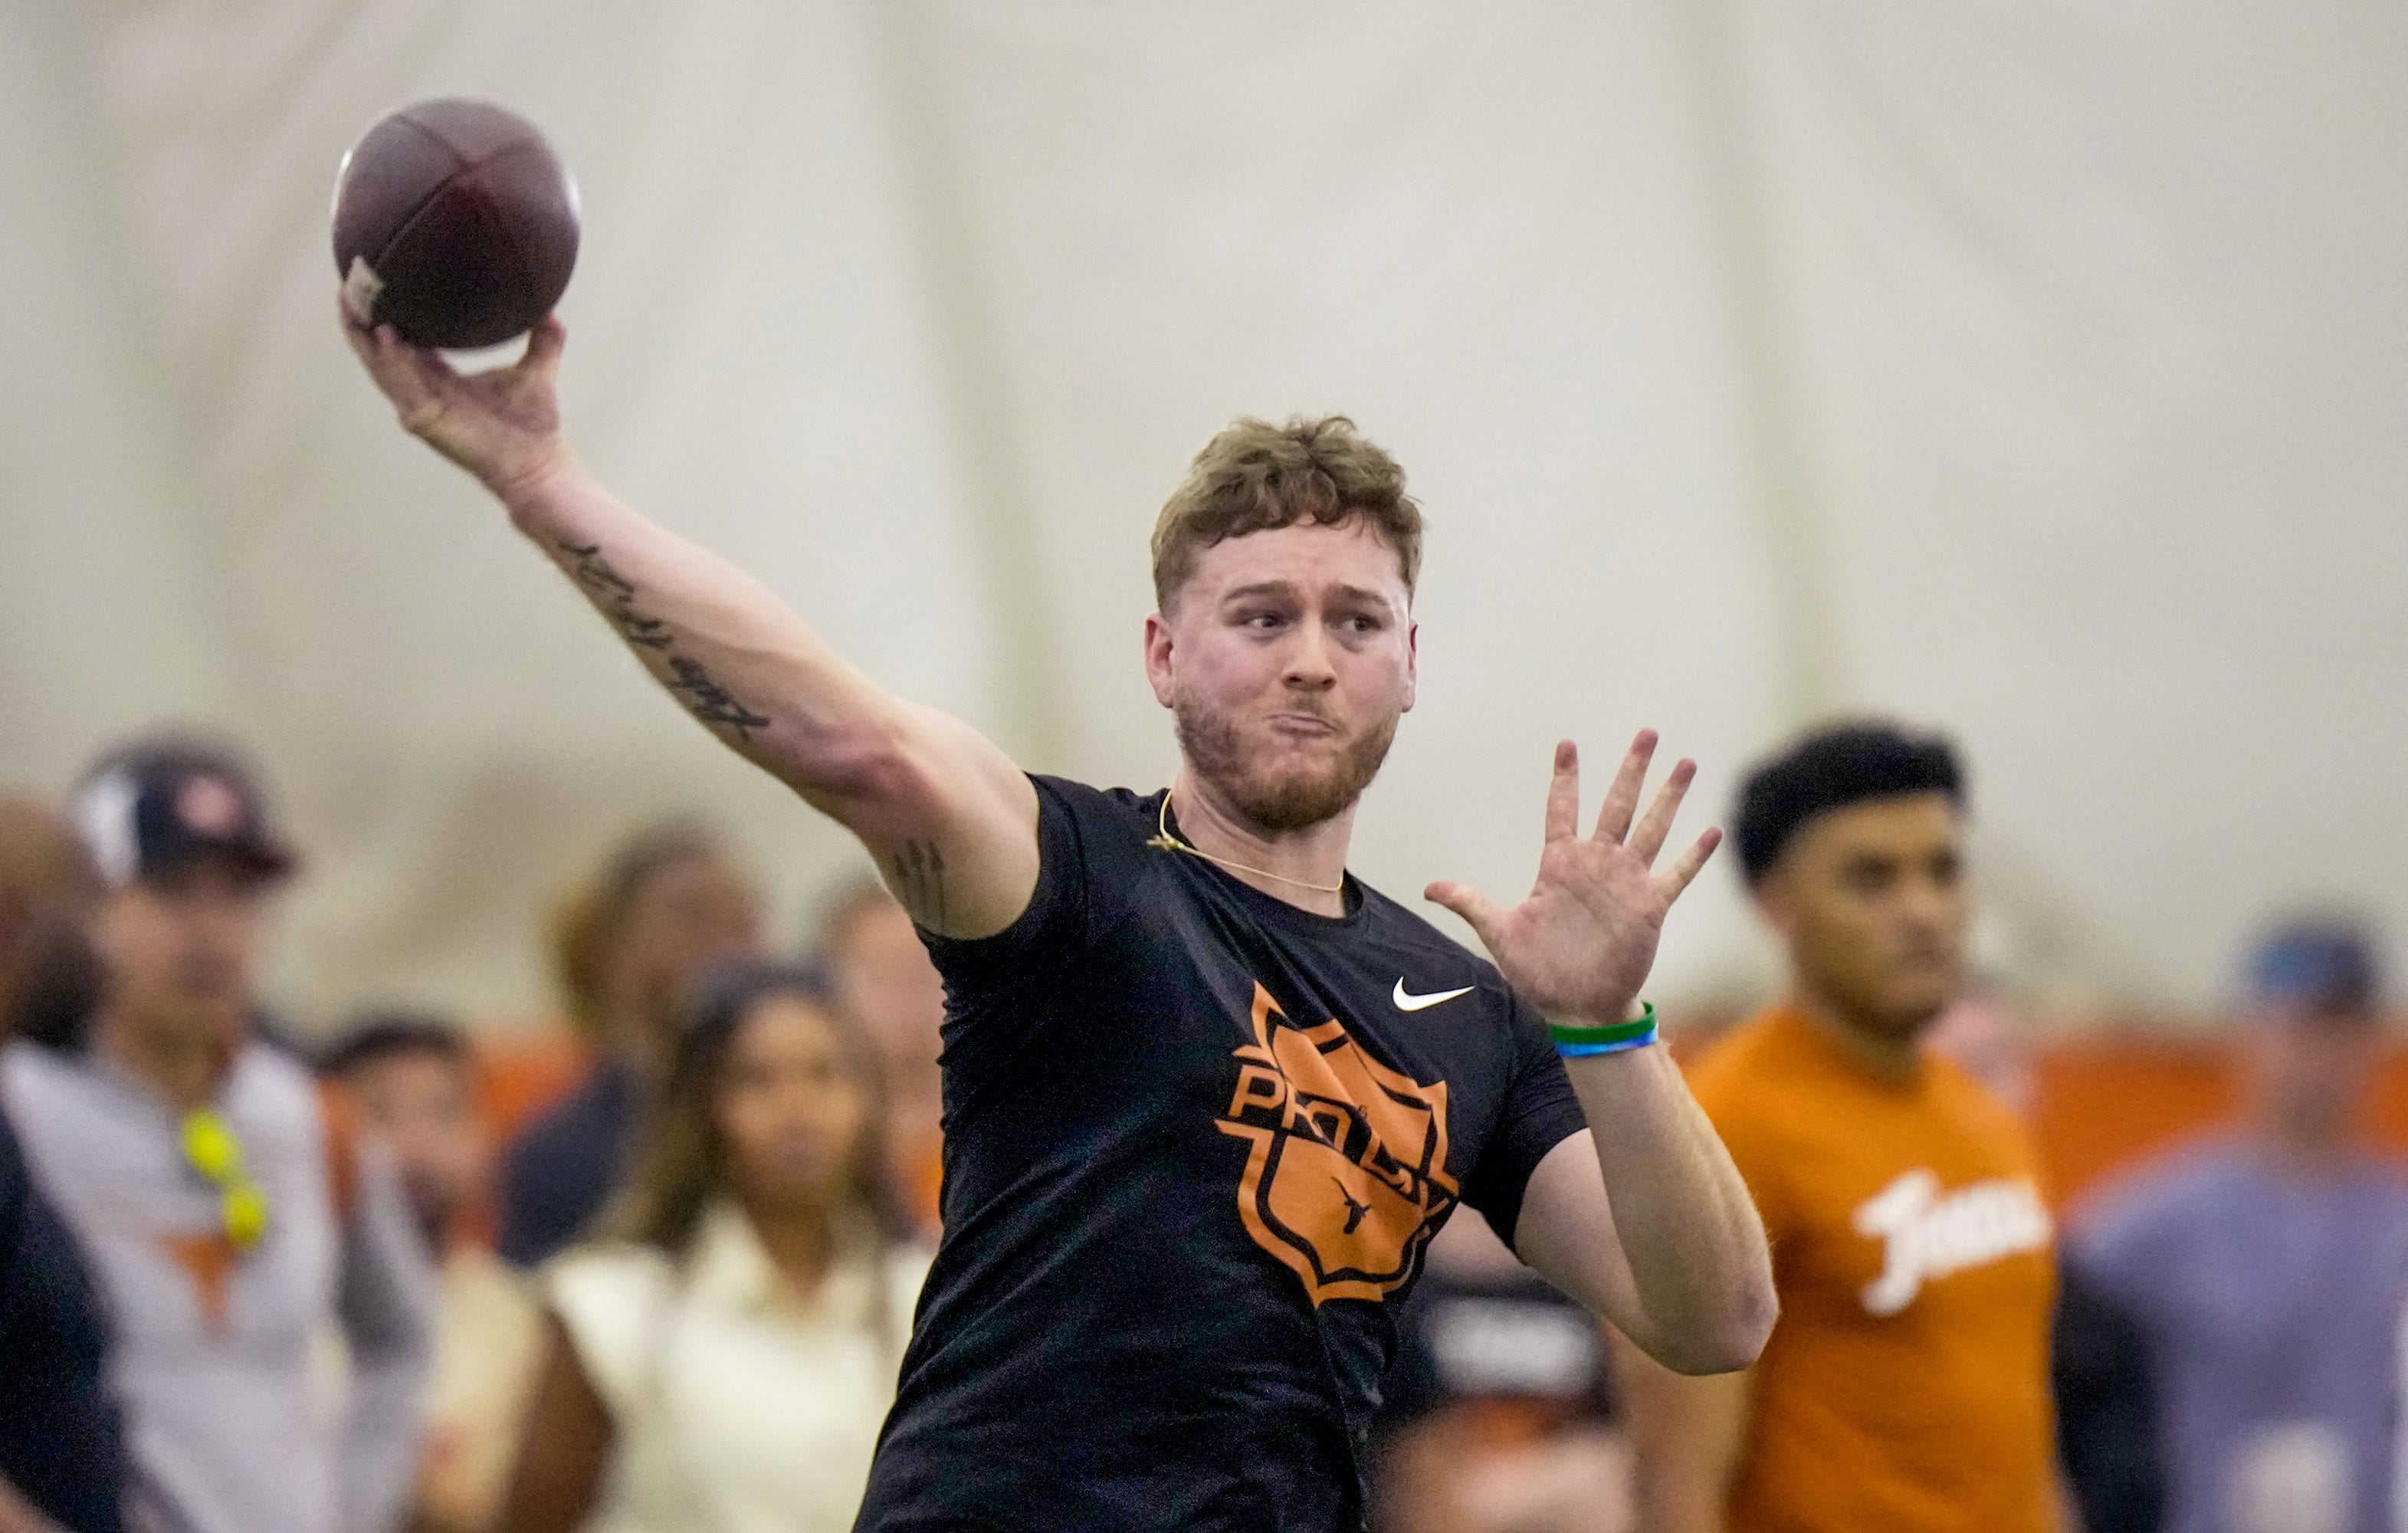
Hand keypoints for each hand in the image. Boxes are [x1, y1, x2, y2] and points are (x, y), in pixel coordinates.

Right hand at [339, 300, 569, 501]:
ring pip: (381, 368)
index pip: (402, 345)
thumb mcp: (537, 371)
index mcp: (441, 379)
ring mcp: (420, 408)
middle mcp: (424, 392)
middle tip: (345, 289)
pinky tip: (388, 335)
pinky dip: (393, 361)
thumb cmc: (532, 426)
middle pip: (380, 354)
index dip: (385, 319)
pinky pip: (403, 386)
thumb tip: (552, 309)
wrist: (537, 464)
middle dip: (360, 324)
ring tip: (351, 305)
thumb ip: (544, 340)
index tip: (374, 287)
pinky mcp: (426, 421)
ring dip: (365, 338)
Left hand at [1427, 731, 1720, 1025]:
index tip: (1567, 743)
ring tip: (1686, 763)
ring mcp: (1626, 883)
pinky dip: (1694, 855)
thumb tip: (1428, 888)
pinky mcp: (1650, 906)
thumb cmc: (1538, 971)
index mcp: (1559, 864)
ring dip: (1669, 797)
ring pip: (1651, 829)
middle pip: (1617, 805)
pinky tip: (1713, 830)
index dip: (1565, 778)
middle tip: (1647, 733)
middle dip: (1631, 769)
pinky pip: (1676, 874)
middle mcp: (1596, 865)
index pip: (1562, 809)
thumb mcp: (1500, 934)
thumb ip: (1471, 904)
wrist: (1576, 1007)